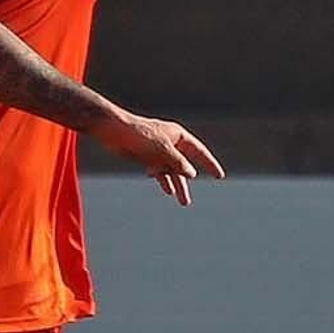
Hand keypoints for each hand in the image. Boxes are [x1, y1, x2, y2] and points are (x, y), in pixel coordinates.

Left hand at [93, 112, 224, 205]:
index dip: (210, 163)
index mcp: (178, 135)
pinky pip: (159, 171)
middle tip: (196, 196)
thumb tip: (192, 174)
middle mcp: (170, 143)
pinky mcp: (146, 157)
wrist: (114, 131)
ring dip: (177, 185)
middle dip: (189, 181)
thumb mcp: (163, 149)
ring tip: (184, 202)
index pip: (199, 151)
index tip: (219, 175)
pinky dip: (163, 180)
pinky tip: (168, 190)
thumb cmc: (139, 134)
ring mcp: (158, 151)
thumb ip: (178, 162)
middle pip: (185, 165)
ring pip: (172, 171)